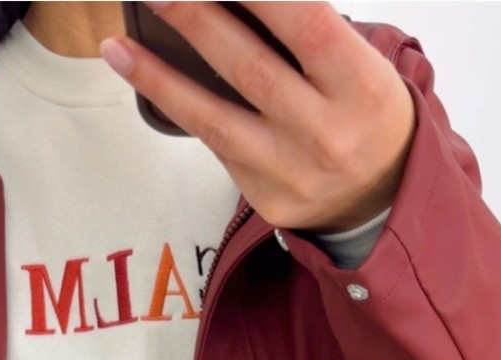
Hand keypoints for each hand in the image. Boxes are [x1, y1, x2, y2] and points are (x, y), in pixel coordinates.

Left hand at [100, 1, 416, 232]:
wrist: (384, 197)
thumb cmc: (364, 111)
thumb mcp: (360, 63)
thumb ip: (307, 32)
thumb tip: (234, 4)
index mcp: (360, 87)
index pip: (305, 25)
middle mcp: (326, 134)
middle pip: (249, 67)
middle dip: (194, 20)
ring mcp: (292, 173)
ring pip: (215, 119)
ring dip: (159, 78)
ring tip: (116, 47)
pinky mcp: (267, 199)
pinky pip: (216, 146)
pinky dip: (179, 110)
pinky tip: (147, 80)